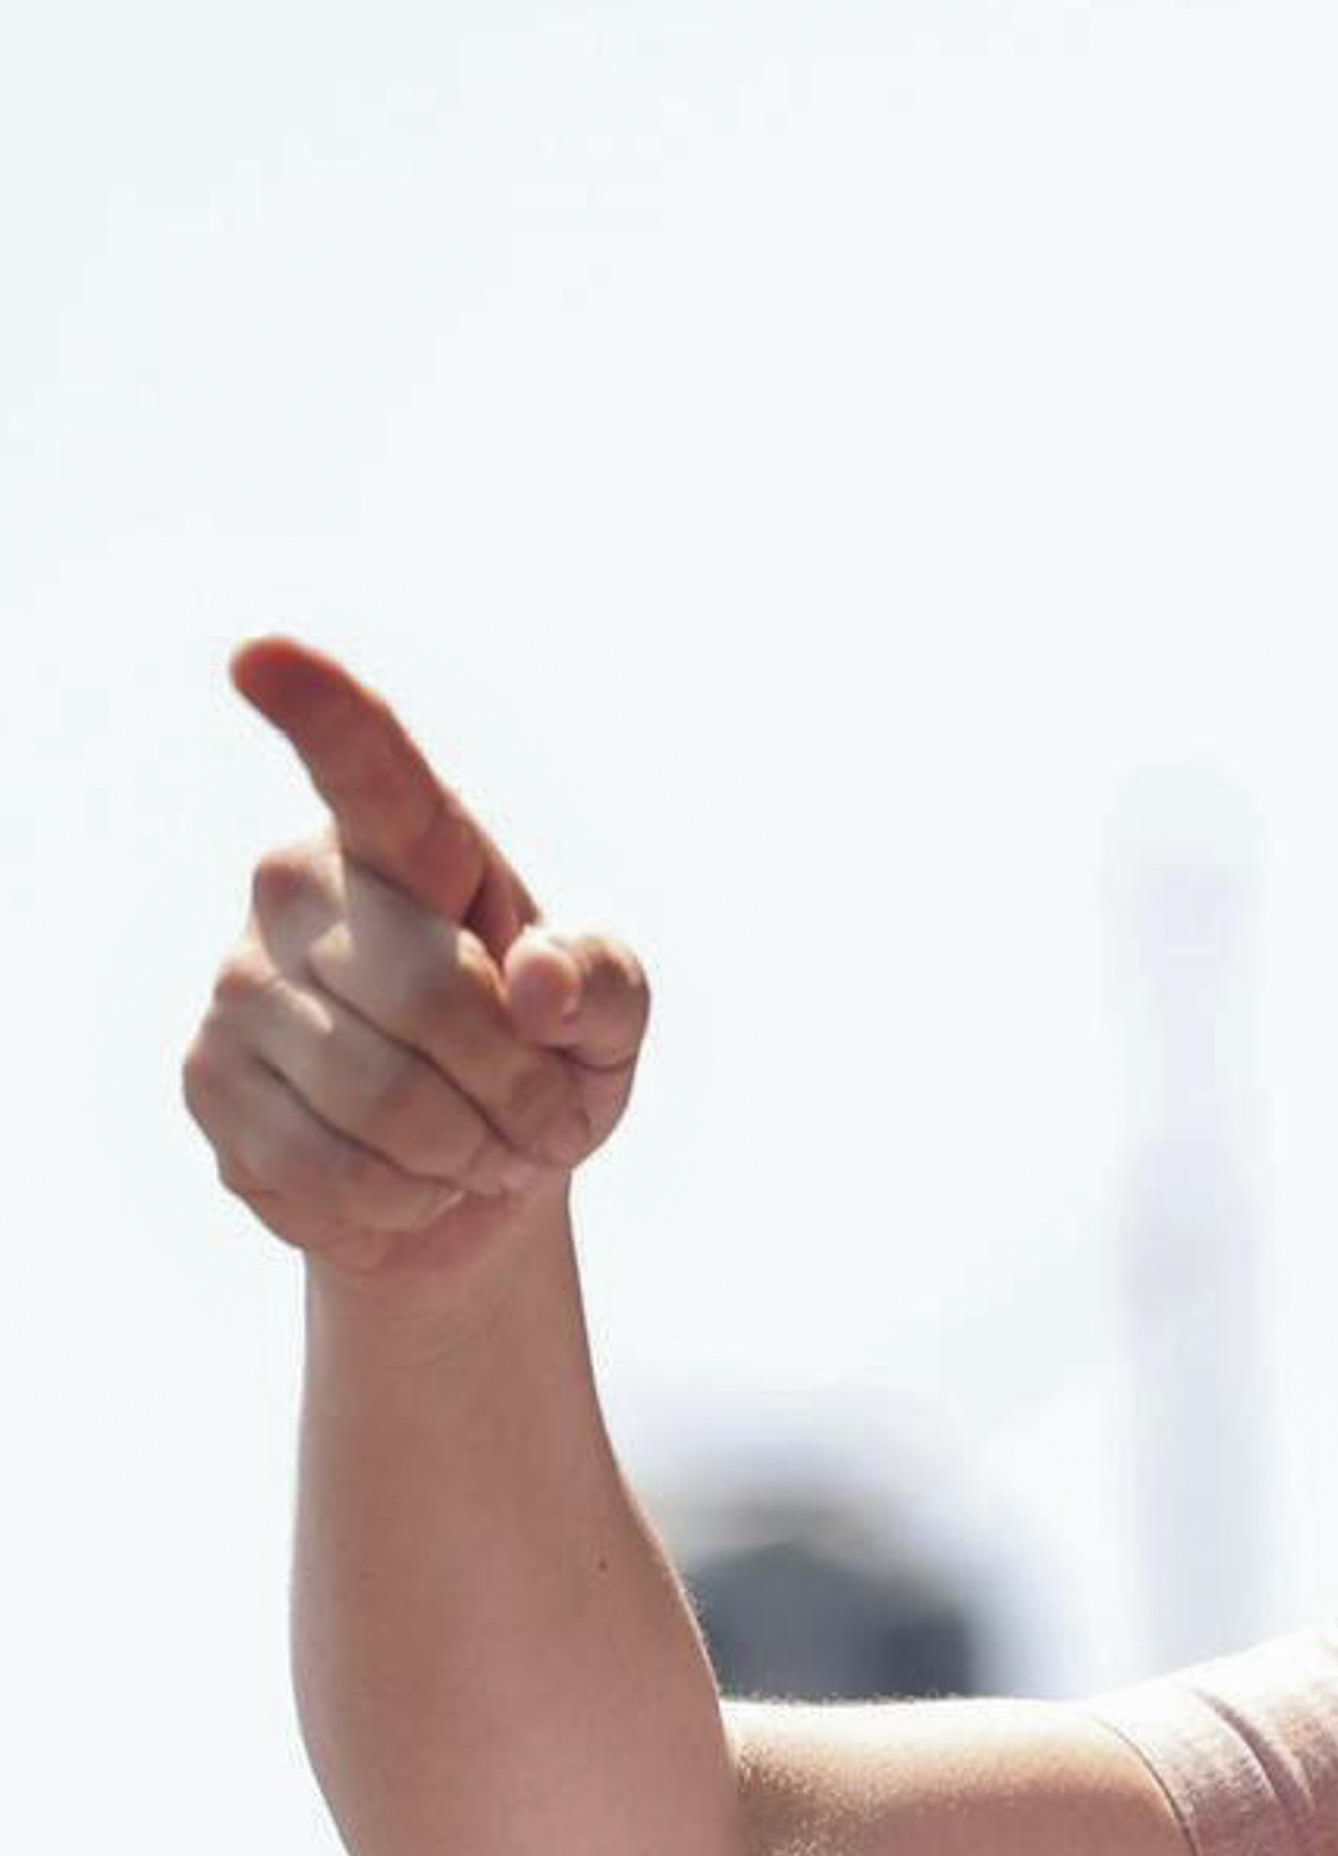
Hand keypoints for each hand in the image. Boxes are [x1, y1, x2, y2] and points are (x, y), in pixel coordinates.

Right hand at [181, 642, 651, 1283]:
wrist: (473, 1175)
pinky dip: (408, 1201)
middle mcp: (297, 891)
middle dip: (525, 1088)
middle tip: (543, 1116)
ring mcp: (237, 988)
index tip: (262, 654)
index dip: (322, 713)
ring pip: (385, 1101)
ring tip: (477, 1145)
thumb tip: (533, 982)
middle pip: (437, 999)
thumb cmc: (547, 1056)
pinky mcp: (208, 1087)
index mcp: (405, 846)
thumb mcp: (612, 1016)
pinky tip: (409, 1179)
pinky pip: (333, 1171)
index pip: (369, 772)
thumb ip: (601, 981)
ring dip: (471, 1153)